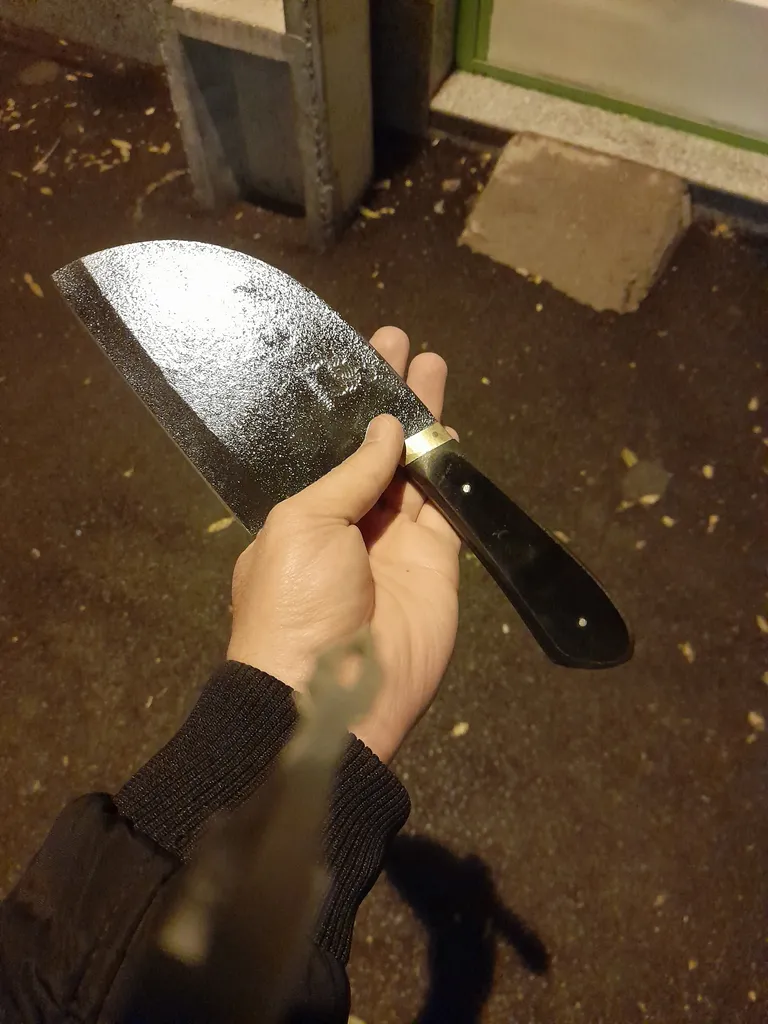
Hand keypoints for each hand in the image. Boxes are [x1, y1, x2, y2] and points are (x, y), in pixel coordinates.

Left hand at [227, 327, 460, 761]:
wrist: (330, 695)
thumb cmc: (295, 601)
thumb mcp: (303, 523)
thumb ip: (349, 475)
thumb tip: (385, 429)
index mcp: (302, 515)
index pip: (330, 449)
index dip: (347, 405)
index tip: (362, 357)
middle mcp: (348, 524)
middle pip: (376, 451)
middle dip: (388, 400)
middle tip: (400, 344)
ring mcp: (395, 544)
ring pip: (415, 471)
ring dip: (424, 421)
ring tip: (432, 364)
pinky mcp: (438, 563)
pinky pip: (449, 508)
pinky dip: (453, 470)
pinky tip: (453, 425)